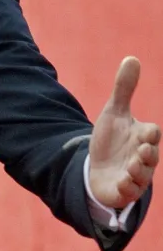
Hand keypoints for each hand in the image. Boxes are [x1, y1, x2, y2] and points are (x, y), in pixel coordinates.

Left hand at [89, 57, 160, 208]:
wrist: (98, 168)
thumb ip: (124, 89)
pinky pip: (130, 191)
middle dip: (148, 153)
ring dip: (138, 171)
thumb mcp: (114, 113)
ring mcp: (135, 175)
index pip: (152, 134)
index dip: (151, 133)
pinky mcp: (125, 190)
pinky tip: (119, 182)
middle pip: (151, 155)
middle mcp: (143, 157)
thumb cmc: (112, 140)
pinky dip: (126, 187)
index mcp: (142, 137)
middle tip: (141, 150)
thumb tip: (131, 58)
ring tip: (129, 167)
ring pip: (143, 175)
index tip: (147, 131)